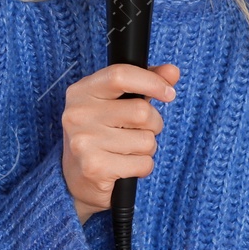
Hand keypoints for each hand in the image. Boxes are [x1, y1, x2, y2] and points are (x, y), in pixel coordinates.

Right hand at [60, 63, 180, 223]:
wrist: (76, 178)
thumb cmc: (100, 134)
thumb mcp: (115, 103)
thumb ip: (143, 83)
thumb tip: (172, 71)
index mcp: (81, 92)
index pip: (120, 75)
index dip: (151, 81)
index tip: (168, 93)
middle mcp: (78, 114)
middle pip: (141, 111)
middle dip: (153, 123)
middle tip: (140, 131)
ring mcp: (84, 142)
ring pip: (147, 140)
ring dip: (147, 148)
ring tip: (128, 150)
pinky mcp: (95, 168)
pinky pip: (143, 164)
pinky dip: (143, 167)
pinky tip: (125, 167)